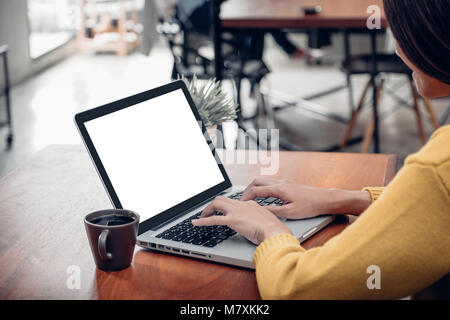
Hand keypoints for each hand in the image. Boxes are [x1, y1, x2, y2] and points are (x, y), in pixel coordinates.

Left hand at [192, 196, 291, 244]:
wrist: (275, 231)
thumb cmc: (273, 229)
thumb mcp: (266, 221)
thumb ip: (259, 220)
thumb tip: (256, 226)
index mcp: (250, 204)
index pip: (234, 202)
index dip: (227, 207)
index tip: (224, 212)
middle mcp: (242, 205)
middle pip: (223, 199)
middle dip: (213, 205)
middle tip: (208, 213)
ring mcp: (236, 211)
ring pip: (216, 203)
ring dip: (207, 210)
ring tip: (201, 217)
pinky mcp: (232, 220)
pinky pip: (213, 219)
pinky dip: (202, 220)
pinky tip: (195, 223)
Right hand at [240, 177, 371, 218]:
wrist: (325, 199)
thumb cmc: (310, 206)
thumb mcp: (290, 213)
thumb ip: (274, 212)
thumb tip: (260, 212)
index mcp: (279, 189)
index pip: (256, 190)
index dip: (246, 197)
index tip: (240, 204)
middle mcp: (280, 183)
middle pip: (257, 181)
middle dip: (247, 189)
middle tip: (242, 199)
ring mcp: (284, 182)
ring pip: (263, 181)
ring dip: (254, 188)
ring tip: (250, 198)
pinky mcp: (288, 184)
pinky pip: (270, 183)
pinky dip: (262, 188)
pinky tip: (263, 197)